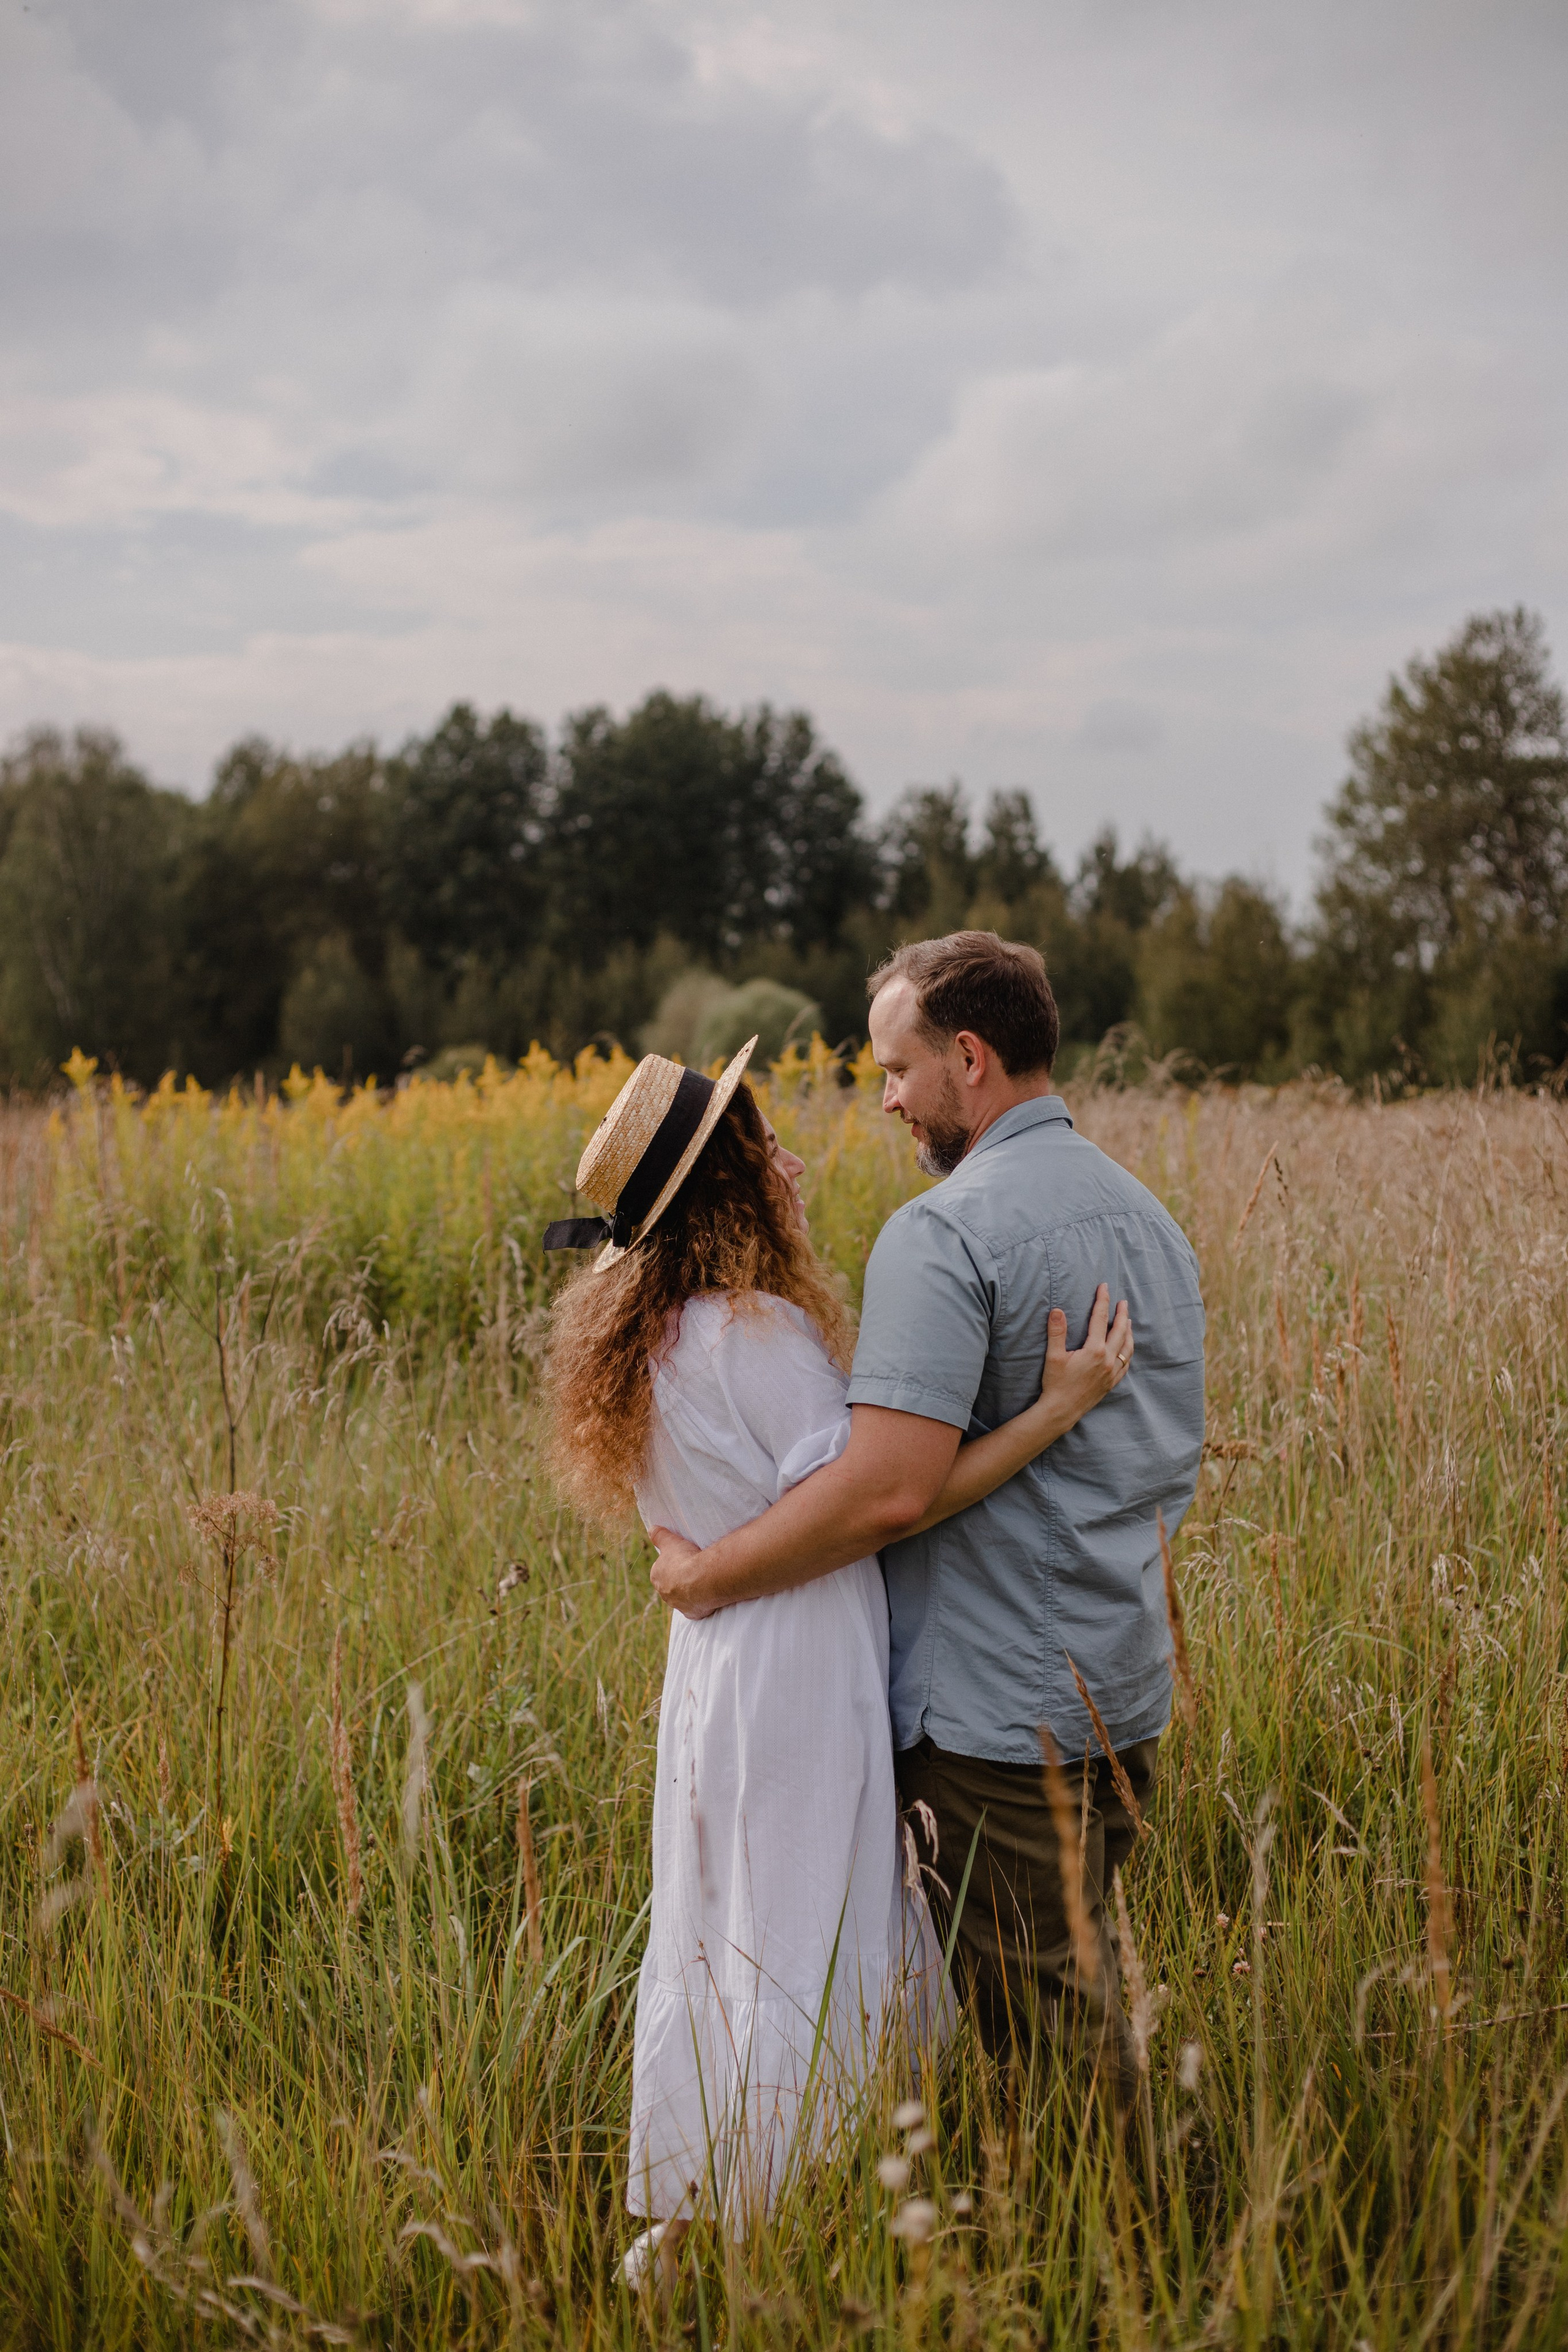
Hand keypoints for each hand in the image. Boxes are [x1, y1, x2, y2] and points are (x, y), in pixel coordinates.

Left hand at [648, 1527, 723, 1619]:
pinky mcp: (691, 1613)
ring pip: (682, 1597)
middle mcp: (664, 1593)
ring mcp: (677, 1605)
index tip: (683, 1559)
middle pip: (671, 1585)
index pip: (662, 1570)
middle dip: (680, 1579)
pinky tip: (706, 1594)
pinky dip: (699, 1602)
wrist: (703, 1579)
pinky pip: (694, 1607)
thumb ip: (659, 1535)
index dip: (673, 1564)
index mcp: (656, 1576)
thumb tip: (651, 1529)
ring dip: (689, 1590)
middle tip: (694, 1569)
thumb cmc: (685, 1559)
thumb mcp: (671, 1541)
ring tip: (702, 1580)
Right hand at [1039, 1283, 1132, 1432]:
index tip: (1105, 1287)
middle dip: (1122, 1314)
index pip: (1100, 1319)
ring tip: (1128, 1321)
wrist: (1062, 1410)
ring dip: (1129, 1332)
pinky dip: (1128, 1351)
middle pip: (1120, 1331)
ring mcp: (1112, 1372)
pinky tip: (1126, 1348)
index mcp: (1094, 1350)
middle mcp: (1107, 1360)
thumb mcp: (1053, 1356)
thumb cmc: (1056, 1383)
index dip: (1102, 1301)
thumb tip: (1057, 1310)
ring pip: (1127, 1347)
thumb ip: (1057, 1332)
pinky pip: (1126, 1363)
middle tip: (1123, 1301)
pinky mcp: (1112, 1382)